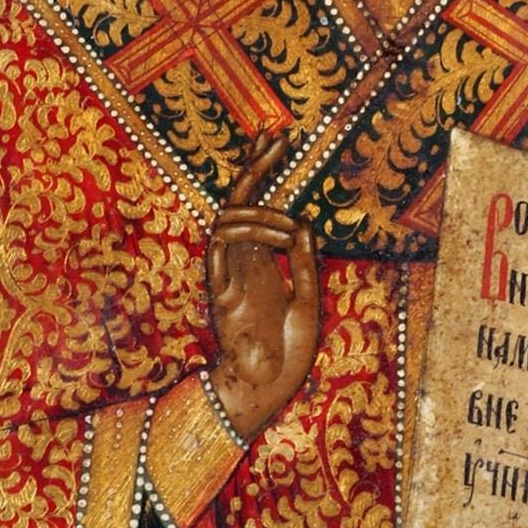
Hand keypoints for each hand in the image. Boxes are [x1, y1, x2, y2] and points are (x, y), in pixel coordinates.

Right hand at [207, 129, 320, 438]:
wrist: (267, 392)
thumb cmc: (288, 351)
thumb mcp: (308, 299)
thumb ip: (304, 262)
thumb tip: (302, 221)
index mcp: (262, 259)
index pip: (259, 203)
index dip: (266, 168)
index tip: (281, 138)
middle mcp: (242, 259)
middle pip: (240, 199)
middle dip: (256, 165)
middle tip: (274, 135)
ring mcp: (229, 272)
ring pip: (229, 219)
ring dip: (259, 211)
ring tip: (289, 219)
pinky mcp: (220, 290)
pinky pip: (220, 247)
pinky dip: (246, 232)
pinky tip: (278, 232)